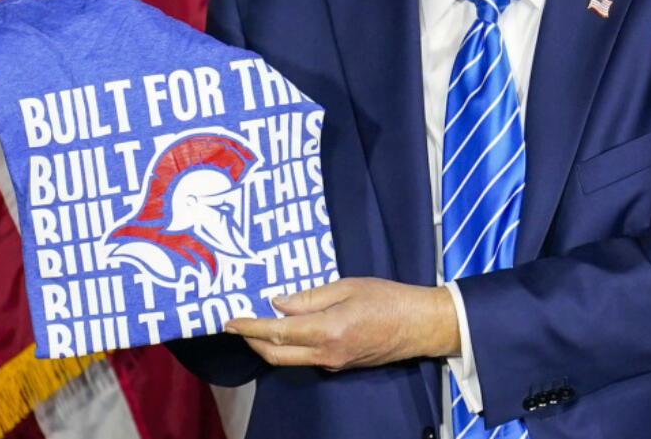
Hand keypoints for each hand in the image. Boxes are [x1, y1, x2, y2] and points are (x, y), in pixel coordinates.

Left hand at [225, 277, 459, 370]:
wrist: (420, 325)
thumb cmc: (389, 298)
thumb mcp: (349, 286)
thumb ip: (311, 297)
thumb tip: (279, 303)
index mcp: (327, 330)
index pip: (277, 333)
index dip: (250, 328)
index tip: (229, 321)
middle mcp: (326, 353)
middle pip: (277, 355)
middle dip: (252, 342)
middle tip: (236, 326)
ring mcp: (334, 363)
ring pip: (290, 360)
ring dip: (269, 345)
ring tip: (257, 325)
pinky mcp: (341, 364)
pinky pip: (307, 358)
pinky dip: (290, 346)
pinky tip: (288, 329)